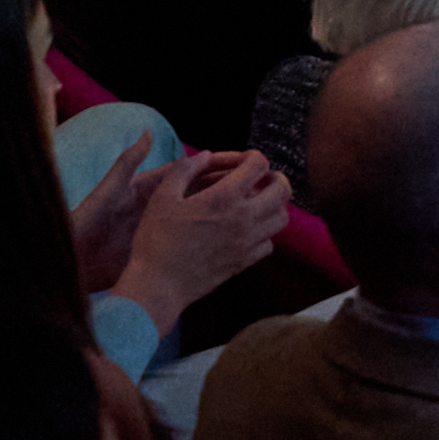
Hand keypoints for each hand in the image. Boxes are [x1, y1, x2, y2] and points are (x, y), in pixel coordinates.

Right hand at [105, 146, 295, 321]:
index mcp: (223, 197)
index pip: (258, 165)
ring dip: (275, 205)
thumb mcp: (162, 196)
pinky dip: (265, 233)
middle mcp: (242, 218)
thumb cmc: (156, 239)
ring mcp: (247, 243)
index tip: (247, 160)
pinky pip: (269, 244)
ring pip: (281, 218)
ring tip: (259, 203)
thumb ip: (185, 169)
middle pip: (282, 190)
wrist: (158, 284)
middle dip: (276, 178)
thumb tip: (206, 155)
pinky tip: (249, 230)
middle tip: (262, 179)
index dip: (255, 157)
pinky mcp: (244, 263)